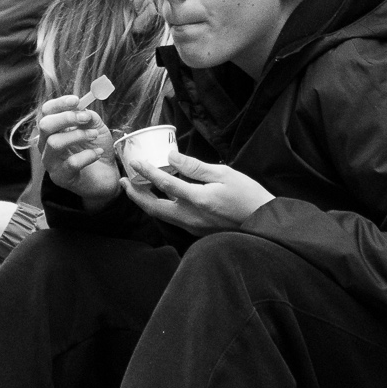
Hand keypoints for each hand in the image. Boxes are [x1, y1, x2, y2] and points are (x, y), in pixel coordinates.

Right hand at [37, 93, 120, 207]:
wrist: (107, 175)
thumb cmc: (97, 148)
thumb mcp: (96, 127)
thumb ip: (88, 116)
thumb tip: (81, 105)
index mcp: (53, 129)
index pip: (46, 112)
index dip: (60, 104)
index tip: (77, 101)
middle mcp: (46, 144)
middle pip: (45, 126)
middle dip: (66, 118)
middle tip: (86, 118)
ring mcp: (51, 162)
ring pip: (54, 143)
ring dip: (78, 135)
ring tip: (94, 135)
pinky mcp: (61, 177)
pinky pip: (70, 163)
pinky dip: (87, 155)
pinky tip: (98, 153)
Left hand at [122, 153, 272, 234]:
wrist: (262, 223)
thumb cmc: (247, 196)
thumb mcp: (224, 174)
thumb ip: (195, 167)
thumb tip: (170, 157)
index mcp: (197, 200)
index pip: (164, 184)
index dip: (147, 172)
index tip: (135, 162)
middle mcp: (190, 217)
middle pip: (154, 207)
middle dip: (135, 195)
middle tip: (124, 182)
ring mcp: (192, 227)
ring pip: (161, 215)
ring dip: (145, 202)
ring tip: (135, 188)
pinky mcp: (196, 231)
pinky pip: (171, 219)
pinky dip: (159, 207)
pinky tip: (158, 197)